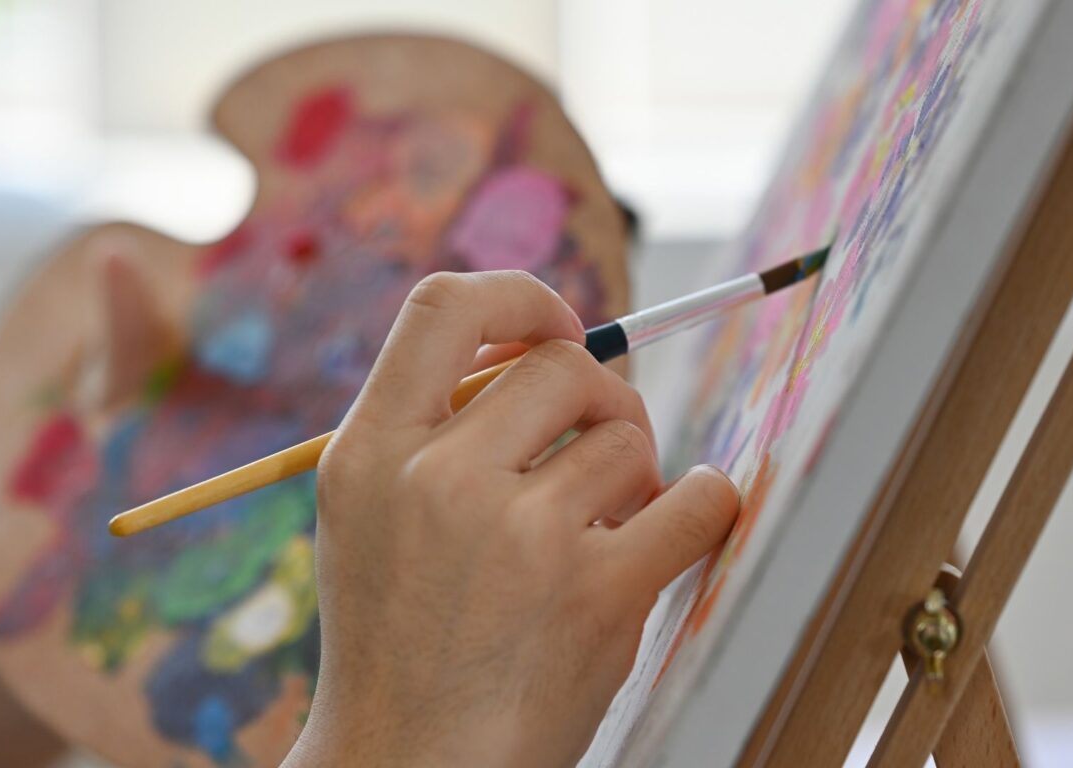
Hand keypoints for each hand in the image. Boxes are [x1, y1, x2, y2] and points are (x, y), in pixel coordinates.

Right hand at [285, 271, 738, 767]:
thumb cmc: (399, 639)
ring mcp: (519, 536)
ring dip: (635, 474)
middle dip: (600, 397)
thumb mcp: (368, 516)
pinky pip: (697, 499)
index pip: (446, 306)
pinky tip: (680, 523)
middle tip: (600, 445)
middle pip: (563, 366)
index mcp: (368, 451)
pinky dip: (704, 502)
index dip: (520, 297)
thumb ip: (432, 429)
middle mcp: (437, 479)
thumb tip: (548, 346)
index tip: (556, 328)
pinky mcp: (597, 595)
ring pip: (627, 436)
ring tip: (603, 531)